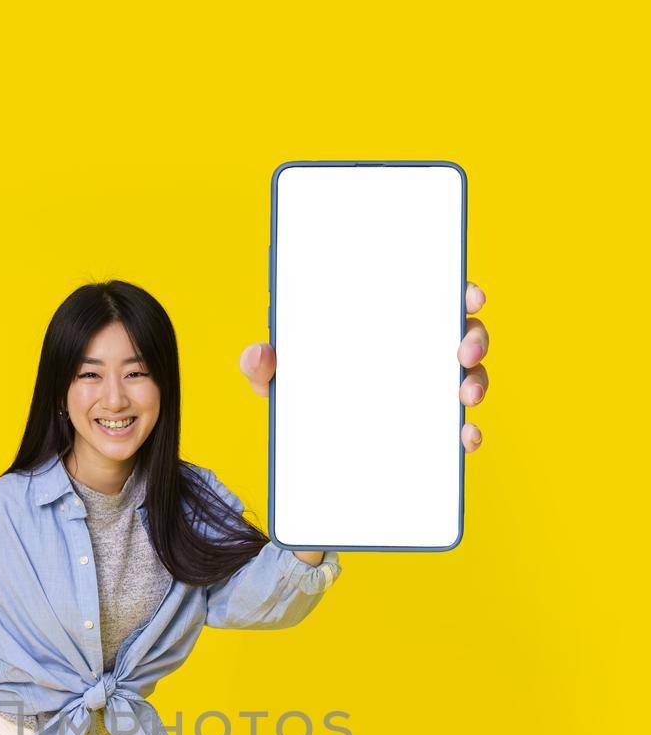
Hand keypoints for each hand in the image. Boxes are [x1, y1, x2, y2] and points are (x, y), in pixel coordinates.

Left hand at [238, 278, 489, 453]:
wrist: (304, 442)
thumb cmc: (297, 387)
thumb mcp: (278, 375)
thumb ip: (261, 364)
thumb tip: (258, 354)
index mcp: (391, 323)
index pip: (434, 296)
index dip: (460, 292)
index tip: (469, 295)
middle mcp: (419, 351)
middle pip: (463, 333)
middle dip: (474, 338)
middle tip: (464, 352)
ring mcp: (428, 389)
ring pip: (470, 376)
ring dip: (477, 382)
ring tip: (466, 397)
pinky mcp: (430, 426)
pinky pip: (458, 426)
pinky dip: (466, 431)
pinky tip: (465, 439)